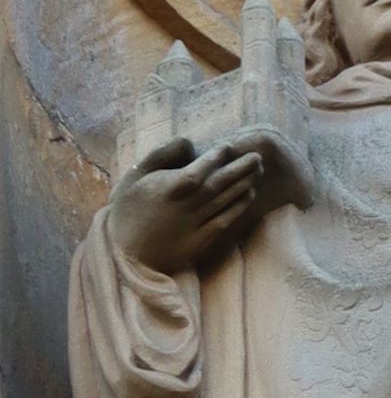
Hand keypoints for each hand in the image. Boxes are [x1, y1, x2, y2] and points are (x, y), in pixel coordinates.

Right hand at [107, 132, 313, 272]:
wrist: (126, 254)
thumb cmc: (128, 209)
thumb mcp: (135, 175)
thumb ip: (161, 155)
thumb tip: (189, 143)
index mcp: (168, 188)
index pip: (200, 169)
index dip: (216, 157)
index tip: (228, 148)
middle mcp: (185, 206)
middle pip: (219, 183)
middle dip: (240, 168)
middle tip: (257, 157)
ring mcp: (195, 225)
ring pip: (225, 201)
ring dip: (244, 184)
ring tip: (257, 171)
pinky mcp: (200, 241)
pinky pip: (224, 221)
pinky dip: (238, 207)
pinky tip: (248, 194)